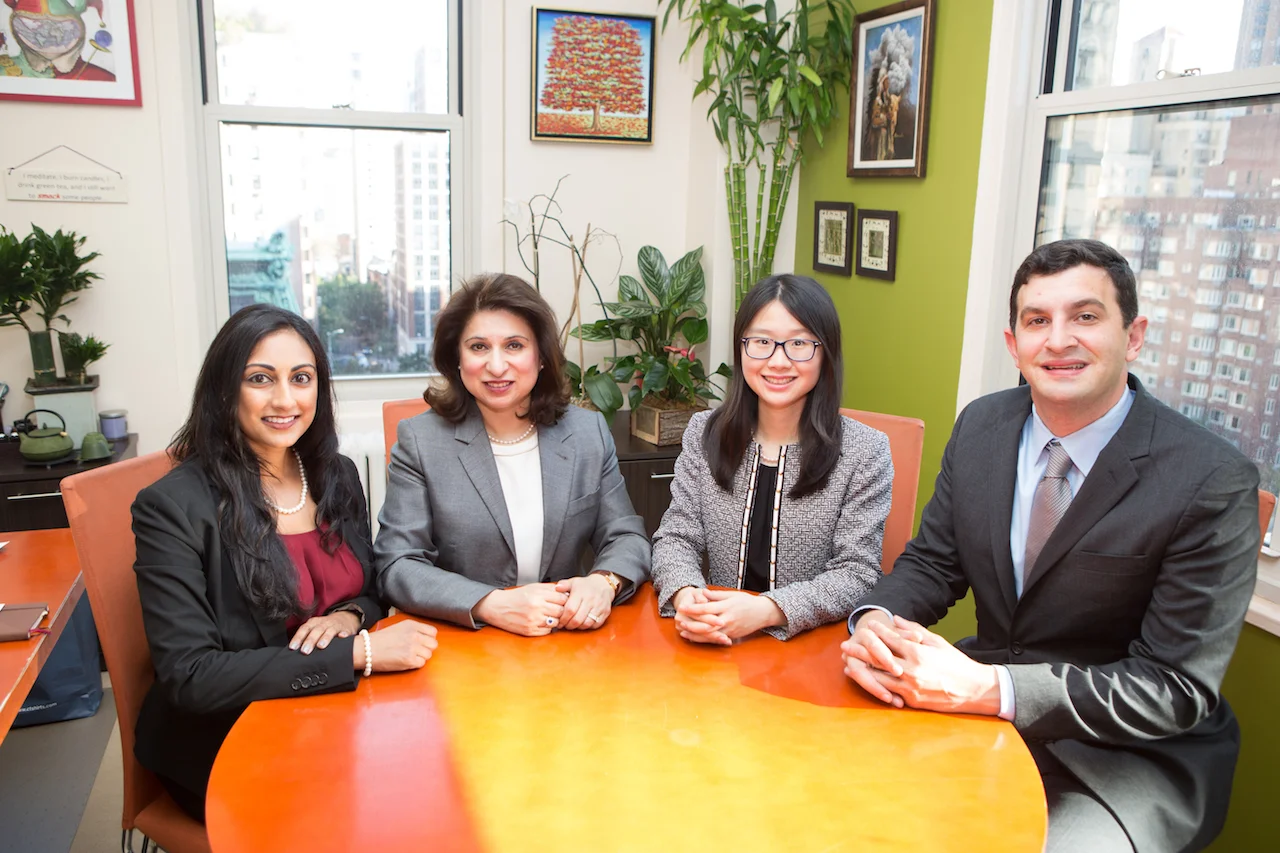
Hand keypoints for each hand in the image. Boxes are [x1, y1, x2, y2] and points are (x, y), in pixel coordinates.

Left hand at [290, 610, 360, 654]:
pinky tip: (342, 638)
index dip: (298, 638)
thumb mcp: (314, 629)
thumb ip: (305, 638)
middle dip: (310, 641)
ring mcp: (335, 626)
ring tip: (321, 646)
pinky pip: (345, 632)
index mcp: (314, 623)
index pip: (304, 629)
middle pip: (316, 630)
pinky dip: (343, 635)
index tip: (293, 647)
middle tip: (305, 651)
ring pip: (329, 631)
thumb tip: (294, 650)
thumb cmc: (325, 627)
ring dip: (325, 638)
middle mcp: (324, 623)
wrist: (345, 618)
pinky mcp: (345, 630)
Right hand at [357, 619, 437, 672]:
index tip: (422, 642)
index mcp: (412, 625)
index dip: (428, 639)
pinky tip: (406, 661)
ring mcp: (413, 648)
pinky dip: (415, 664)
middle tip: (416, 651)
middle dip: (426, 648)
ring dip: (421, 657)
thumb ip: (414, 629)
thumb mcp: (399, 627)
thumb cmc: (380, 639)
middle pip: (433, 644)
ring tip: (409, 656)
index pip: (433, 632)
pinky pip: (422, 664)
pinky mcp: (409, 660)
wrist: (366, 649)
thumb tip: (425, 636)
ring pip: (428, 655)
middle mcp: (414, 635)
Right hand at [472, 584, 568, 635]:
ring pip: (556, 623)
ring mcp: (533, 620)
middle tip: (559, 610)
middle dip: (562, 611)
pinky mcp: (529, 631)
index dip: (566, 600)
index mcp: (538, 595)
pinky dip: (547, 628)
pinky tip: (542, 623)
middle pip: (561, 611)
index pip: (563, 599)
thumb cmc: (517, 596)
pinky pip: (547, 632)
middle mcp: (536, 607)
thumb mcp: (533, 587)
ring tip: (550, 616)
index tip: (564, 602)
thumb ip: (550, 589)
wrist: (497, 607)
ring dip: (555, 620)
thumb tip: (567, 593)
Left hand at [554, 574, 612, 629]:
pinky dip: (588, 626)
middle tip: (565, 625)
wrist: (603, 584)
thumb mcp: (573, 582)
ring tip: (573, 624)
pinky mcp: (605, 613)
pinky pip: (595, 625)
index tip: (559, 622)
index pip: (570, 609)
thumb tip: (556, 588)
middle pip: (577, 619)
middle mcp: (591, 600)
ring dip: (578, 627)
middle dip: (569, 625)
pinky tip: (583, 623)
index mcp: (581, 593)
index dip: (563, 618)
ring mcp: (599, 607)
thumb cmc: (586, 585)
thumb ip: (563, 585)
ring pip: (586, 623)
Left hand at [675, 588, 784, 644]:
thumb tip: (702, 593)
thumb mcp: (732, 594)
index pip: (706, 608)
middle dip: (690, 624)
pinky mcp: (732, 636)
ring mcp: (729, 630)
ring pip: (709, 635)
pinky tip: (694, 638)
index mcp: (726, 606)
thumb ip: (716, 595)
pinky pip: (715, 640)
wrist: (763, 613)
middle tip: (678, 621)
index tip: (681, 607)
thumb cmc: (746, 602)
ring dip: (694, 634)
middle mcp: (727, 619)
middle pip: (705, 624)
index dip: (692, 609)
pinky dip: (704, 640)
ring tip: (682, 631)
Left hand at [845, 615, 1000, 714]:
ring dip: (861, 670)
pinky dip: (875, 686)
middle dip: (859, 650)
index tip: (867, 625)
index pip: (890, 639)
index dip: (877, 631)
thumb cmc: (956, 663)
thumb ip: (915, 630)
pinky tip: (865, 681)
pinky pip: (889, 692)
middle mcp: (910, 669)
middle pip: (877, 658)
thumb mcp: (938, 642)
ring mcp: (909, 686)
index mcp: (917, 652)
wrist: (974, 690)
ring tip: (847, 664)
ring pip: (878, 677)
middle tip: (844, 645)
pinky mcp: (911, 700)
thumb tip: (897, 620)